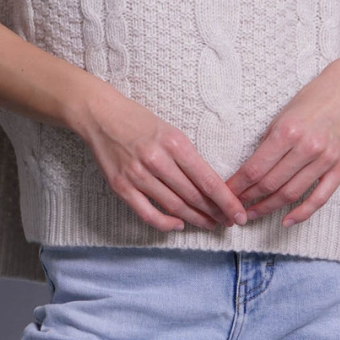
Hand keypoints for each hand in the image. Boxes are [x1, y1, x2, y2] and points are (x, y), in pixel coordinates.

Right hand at [75, 86, 249, 232]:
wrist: (100, 114)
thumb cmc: (138, 120)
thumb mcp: (170, 131)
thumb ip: (187, 156)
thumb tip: (208, 184)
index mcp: (174, 143)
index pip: (208, 179)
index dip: (226, 201)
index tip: (238, 213)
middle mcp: (157, 160)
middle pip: (194, 196)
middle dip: (215, 212)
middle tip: (228, 222)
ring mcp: (137, 175)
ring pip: (174, 207)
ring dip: (195, 219)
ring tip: (209, 224)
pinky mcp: (121, 186)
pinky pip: (147, 213)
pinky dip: (165, 223)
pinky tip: (178, 224)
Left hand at [224, 59, 339, 227]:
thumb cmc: (312, 99)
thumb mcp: (282, 114)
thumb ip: (269, 142)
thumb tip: (250, 170)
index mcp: (288, 131)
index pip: (256, 168)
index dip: (237, 186)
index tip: (225, 194)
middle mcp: (307, 147)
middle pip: (271, 183)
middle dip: (249, 199)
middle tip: (234, 207)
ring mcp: (326, 159)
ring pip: (291, 193)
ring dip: (269, 207)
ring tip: (253, 214)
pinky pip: (320, 198)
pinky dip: (302, 213)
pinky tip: (286, 221)